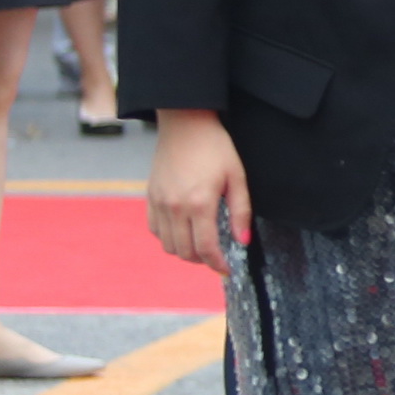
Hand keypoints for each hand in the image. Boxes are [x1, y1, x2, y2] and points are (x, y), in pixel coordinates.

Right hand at [145, 108, 252, 263]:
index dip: (217, 265)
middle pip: (185, 252)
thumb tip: (244, 241)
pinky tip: (183, 231)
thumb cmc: (216, 148)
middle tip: (217, 257)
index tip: (227, 270)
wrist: (185, 124)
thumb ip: (241, 212)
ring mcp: (159, 203)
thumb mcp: (237, 177)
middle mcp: (175, 207)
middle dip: (203, 261)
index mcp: (200, 203)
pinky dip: (168, 238)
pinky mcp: (150, 197)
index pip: (206, 248)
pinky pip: (155, 230)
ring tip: (201, 245)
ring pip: (168, 245)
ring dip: (185, 251)